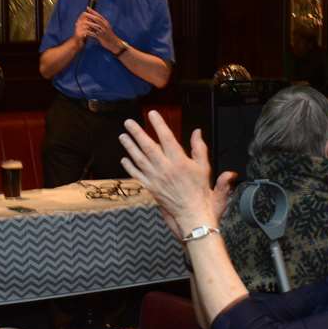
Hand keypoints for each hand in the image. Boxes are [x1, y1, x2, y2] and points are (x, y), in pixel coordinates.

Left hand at [76, 9, 120, 52]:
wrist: (114, 43)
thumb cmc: (109, 35)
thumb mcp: (106, 28)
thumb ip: (101, 23)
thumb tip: (94, 18)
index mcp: (106, 23)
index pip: (99, 15)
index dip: (93, 11)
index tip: (87, 8)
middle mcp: (105, 26)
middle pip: (97, 19)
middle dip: (90, 15)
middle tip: (83, 13)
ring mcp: (103, 31)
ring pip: (95, 26)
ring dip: (88, 23)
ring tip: (82, 22)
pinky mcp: (101, 37)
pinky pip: (94, 34)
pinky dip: (89, 33)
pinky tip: (84, 32)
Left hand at [118, 111, 220, 236]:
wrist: (193, 214)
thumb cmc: (200, 192)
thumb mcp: (205, 167)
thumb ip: (200, 148)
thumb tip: (197, 132)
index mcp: (180, 162)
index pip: (167, 138)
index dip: (158, 125)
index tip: (152, 114)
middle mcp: (165, 169)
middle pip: (148, 147)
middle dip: (137, 133)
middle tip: (128, 123)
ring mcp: (156, 179)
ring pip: (139, 160)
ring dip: (130, 147)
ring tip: (123, 136)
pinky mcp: (151, 188)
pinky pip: (137, 175)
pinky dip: (129, 167)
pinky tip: (124, 159)